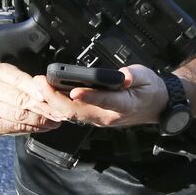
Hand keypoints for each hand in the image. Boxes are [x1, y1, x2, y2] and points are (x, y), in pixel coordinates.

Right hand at [0, 64, 60, 135]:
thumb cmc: (6, 86)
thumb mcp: (15, 76)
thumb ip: (31, 82)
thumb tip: (53, 92)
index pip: (20, 80)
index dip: (36, 89)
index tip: (49, 97)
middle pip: (21, 100)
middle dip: (44, 108)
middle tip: (60, 112)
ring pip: (19, 116)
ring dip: (41, 120)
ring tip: (55, 121)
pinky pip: (15, 127)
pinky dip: (32, 128)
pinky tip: (43, 127)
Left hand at [20, 64, 167, 128]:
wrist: (156, 105)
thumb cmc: (149, 89)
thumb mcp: (145, 76)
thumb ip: (133, 75)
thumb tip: (124, 77)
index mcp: (123, 105)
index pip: (103, 101)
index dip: (88, 96)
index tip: (74, 89)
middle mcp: (107, 116)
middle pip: (78, 111)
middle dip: (56, 97)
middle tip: (41, 81)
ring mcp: (99, 119)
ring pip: (71, 114)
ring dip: (52, 102)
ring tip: (39, 86)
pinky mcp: (93, 117)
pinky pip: (72, 114)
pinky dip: (57, 105)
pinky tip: (47, 94)